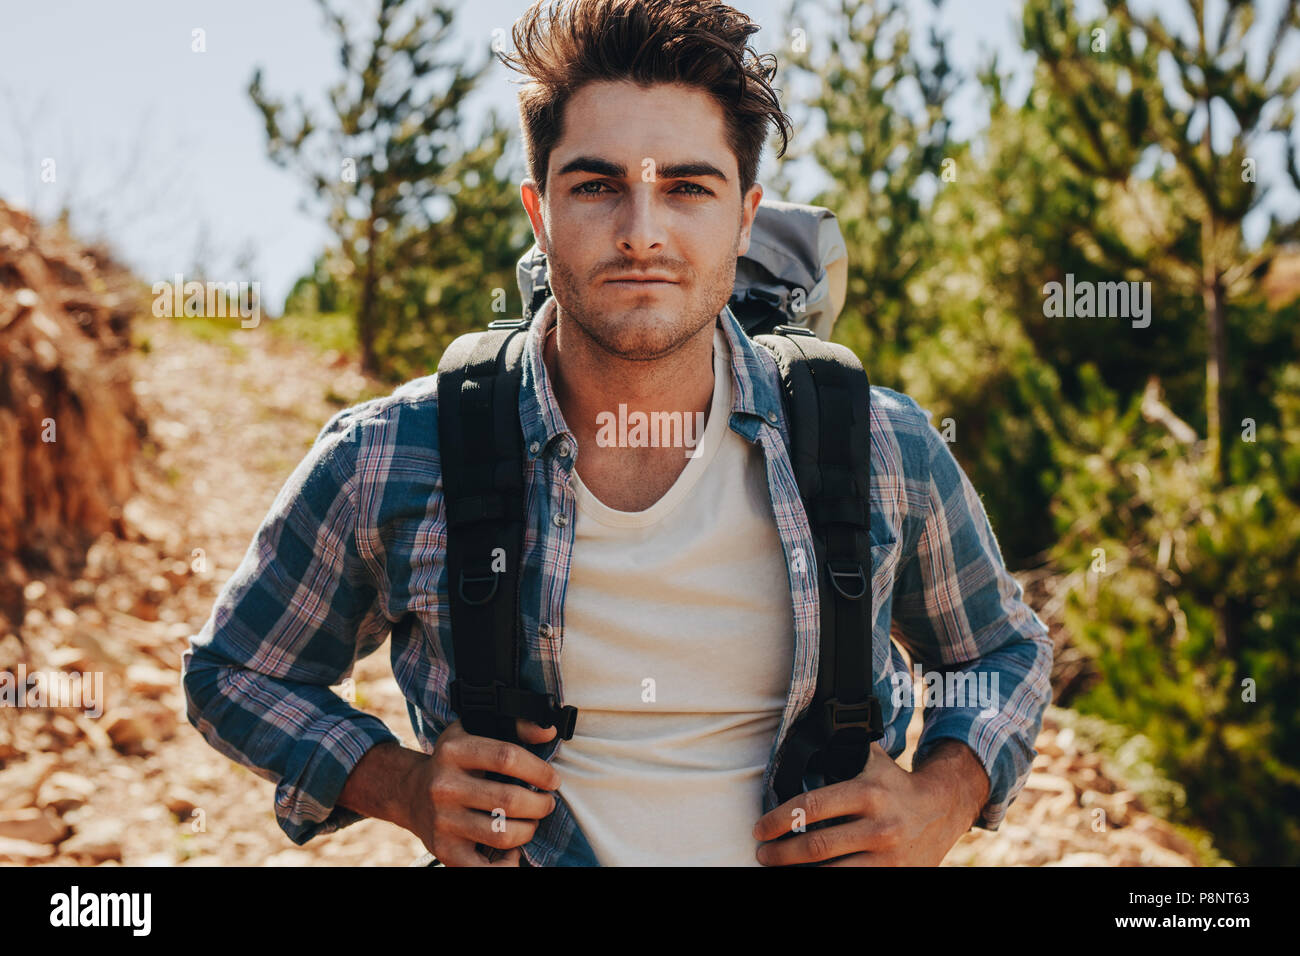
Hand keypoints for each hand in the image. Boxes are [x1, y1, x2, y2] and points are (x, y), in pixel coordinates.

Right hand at [403, 717, 561, 866]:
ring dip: (528, 830)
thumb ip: (516, 725)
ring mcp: (443, 821)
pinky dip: (507, 863)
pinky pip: (485, 868)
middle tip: (546, 803)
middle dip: (540, 804)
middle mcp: (444, 786)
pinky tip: (512, 851)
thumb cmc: (454, 762)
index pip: (507, 757)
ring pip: (503, 834)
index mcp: (454, 751)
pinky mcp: (444, 849)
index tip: (552, 780)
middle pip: (509, 800)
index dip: (539, 770)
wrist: (410, 793)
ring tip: (530, 822)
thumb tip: (549, 730)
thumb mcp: (474, 730)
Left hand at [751, 740, 985, 865]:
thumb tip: (801, 737)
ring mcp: (888, 856)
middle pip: (817, 846)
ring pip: (833, 872)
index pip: (811, 806)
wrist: (944, 808)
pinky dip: (826, 879)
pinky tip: (810, 875)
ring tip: (778, 869)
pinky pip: (853, 881)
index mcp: (866, 792)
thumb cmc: (895, 783)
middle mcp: (878, 826)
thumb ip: (841, 751)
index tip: (759, 829)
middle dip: (782, 854)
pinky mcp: (895, 875)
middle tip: (762, 853)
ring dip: (798, 873)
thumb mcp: (872, 761)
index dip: (778, 820)